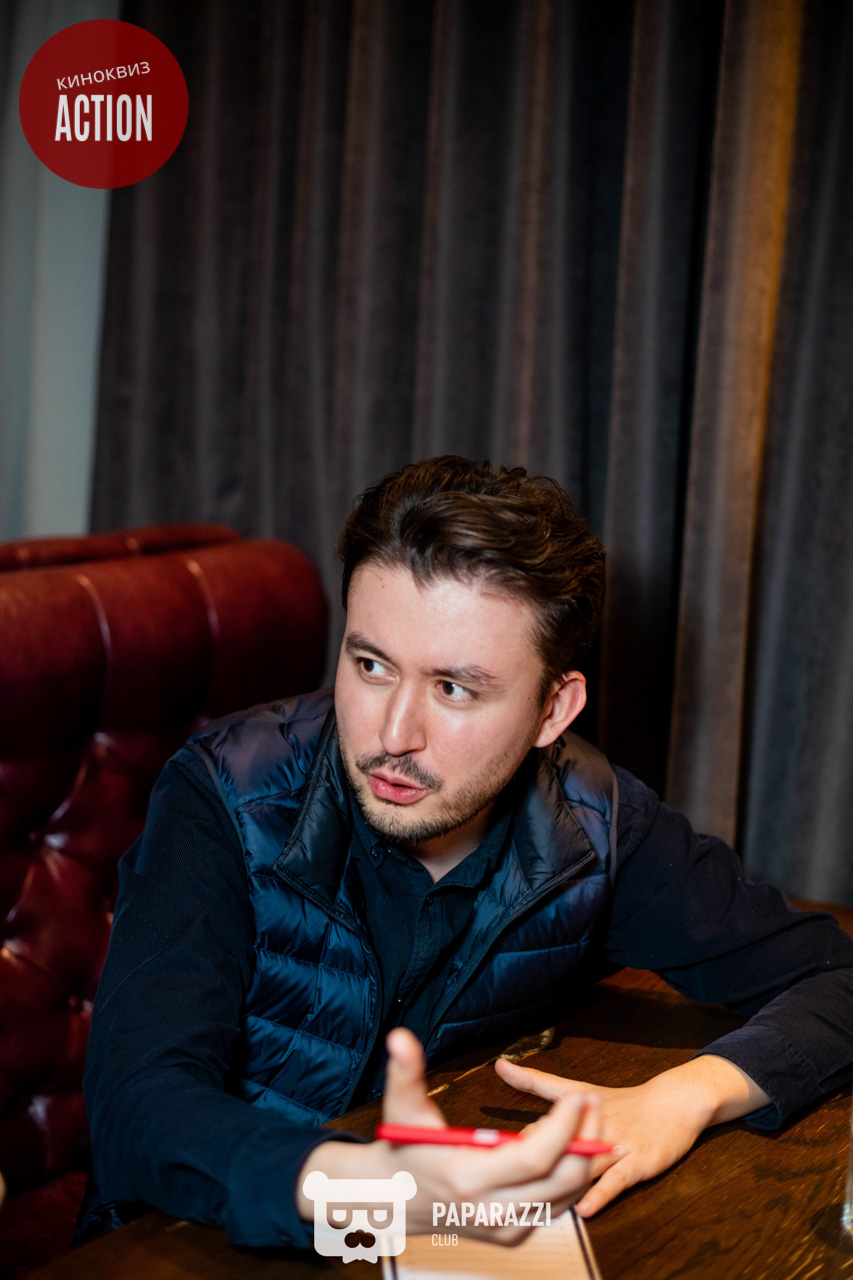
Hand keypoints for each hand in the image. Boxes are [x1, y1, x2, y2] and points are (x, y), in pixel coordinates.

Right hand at [298, 1028, 600, 1242]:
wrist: (395, 1200)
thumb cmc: (401, 1151)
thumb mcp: (401, 1109)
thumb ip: (405, 1072)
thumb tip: (400, 1036)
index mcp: (468, 1178)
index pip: (535, 1157)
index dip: (562, 1126)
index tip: (576, 1096)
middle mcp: (491, 1210)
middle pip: (562, 1180)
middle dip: (586, 1139)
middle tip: (593, 1103)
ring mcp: (505, 1227)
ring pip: (566, 1197)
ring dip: (585, 1158)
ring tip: (588, 1119)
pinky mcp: (512, 1234)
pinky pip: (555, 1208)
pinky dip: (571, 1178)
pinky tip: (571, 1147)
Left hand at [494, 1053, 768, 1217]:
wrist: (675, 1103)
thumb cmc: (624, 1102)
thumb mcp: (580, 1088)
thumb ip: (537, 1082)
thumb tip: (499, 1066)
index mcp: (578, 1100)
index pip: (544, 1096)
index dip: (519, 1109)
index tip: (491, 1134)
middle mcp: (595, 1119)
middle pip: (560, 1137)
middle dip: (533, 1153)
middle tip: (506, 1171)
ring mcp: (616, 1142)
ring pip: (584, 1161)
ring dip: (562, 1177)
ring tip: (536, 1196)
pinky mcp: (637, 1162)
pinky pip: (616, 1181)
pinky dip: (600, 1194)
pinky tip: (585, 1208)